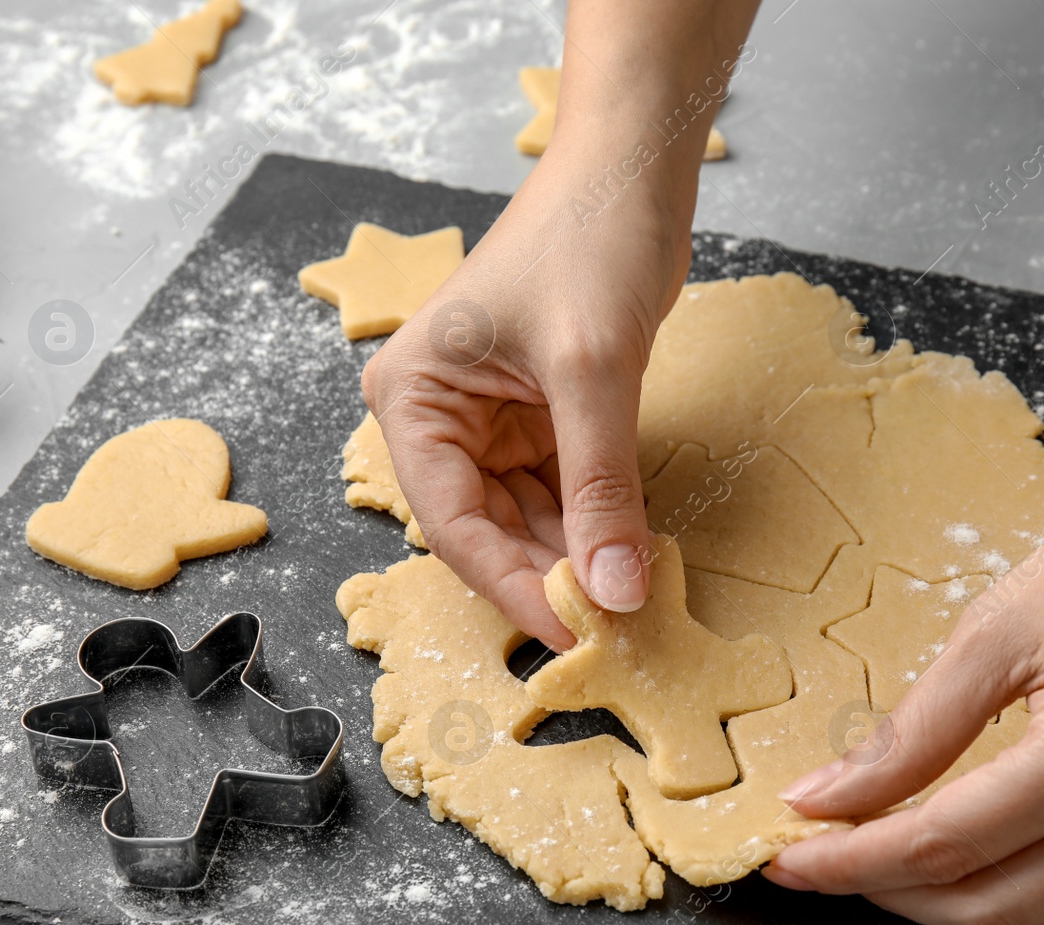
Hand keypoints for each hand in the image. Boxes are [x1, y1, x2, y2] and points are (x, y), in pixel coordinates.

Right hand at [359, 146, 692, 648]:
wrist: (630, 172)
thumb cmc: (587, 242)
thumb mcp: (592, 375)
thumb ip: (600, 488)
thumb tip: (614, 590)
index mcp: (412, 399)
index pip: (454, 523)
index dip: (511, 585)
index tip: (570, 632)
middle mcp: (437, 417)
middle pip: (486, 530)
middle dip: (547, 575)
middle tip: (609, 627)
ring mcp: (487, 421)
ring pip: (526, 519)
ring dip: (575, 556)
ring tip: (628, 600)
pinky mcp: (537, 418)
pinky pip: (559, 491)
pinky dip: (594, 522)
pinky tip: (631, 553)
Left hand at [763, 437, 1043, 924]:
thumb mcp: (999, 630)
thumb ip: (910, 733)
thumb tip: (824, 798)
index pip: (938, 847)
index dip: (849, 863)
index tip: (790, 862)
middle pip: (993, 911)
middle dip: (901, 896)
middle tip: (853, 855)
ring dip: (988, 906)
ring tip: (950, 847)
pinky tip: (1041, 849)